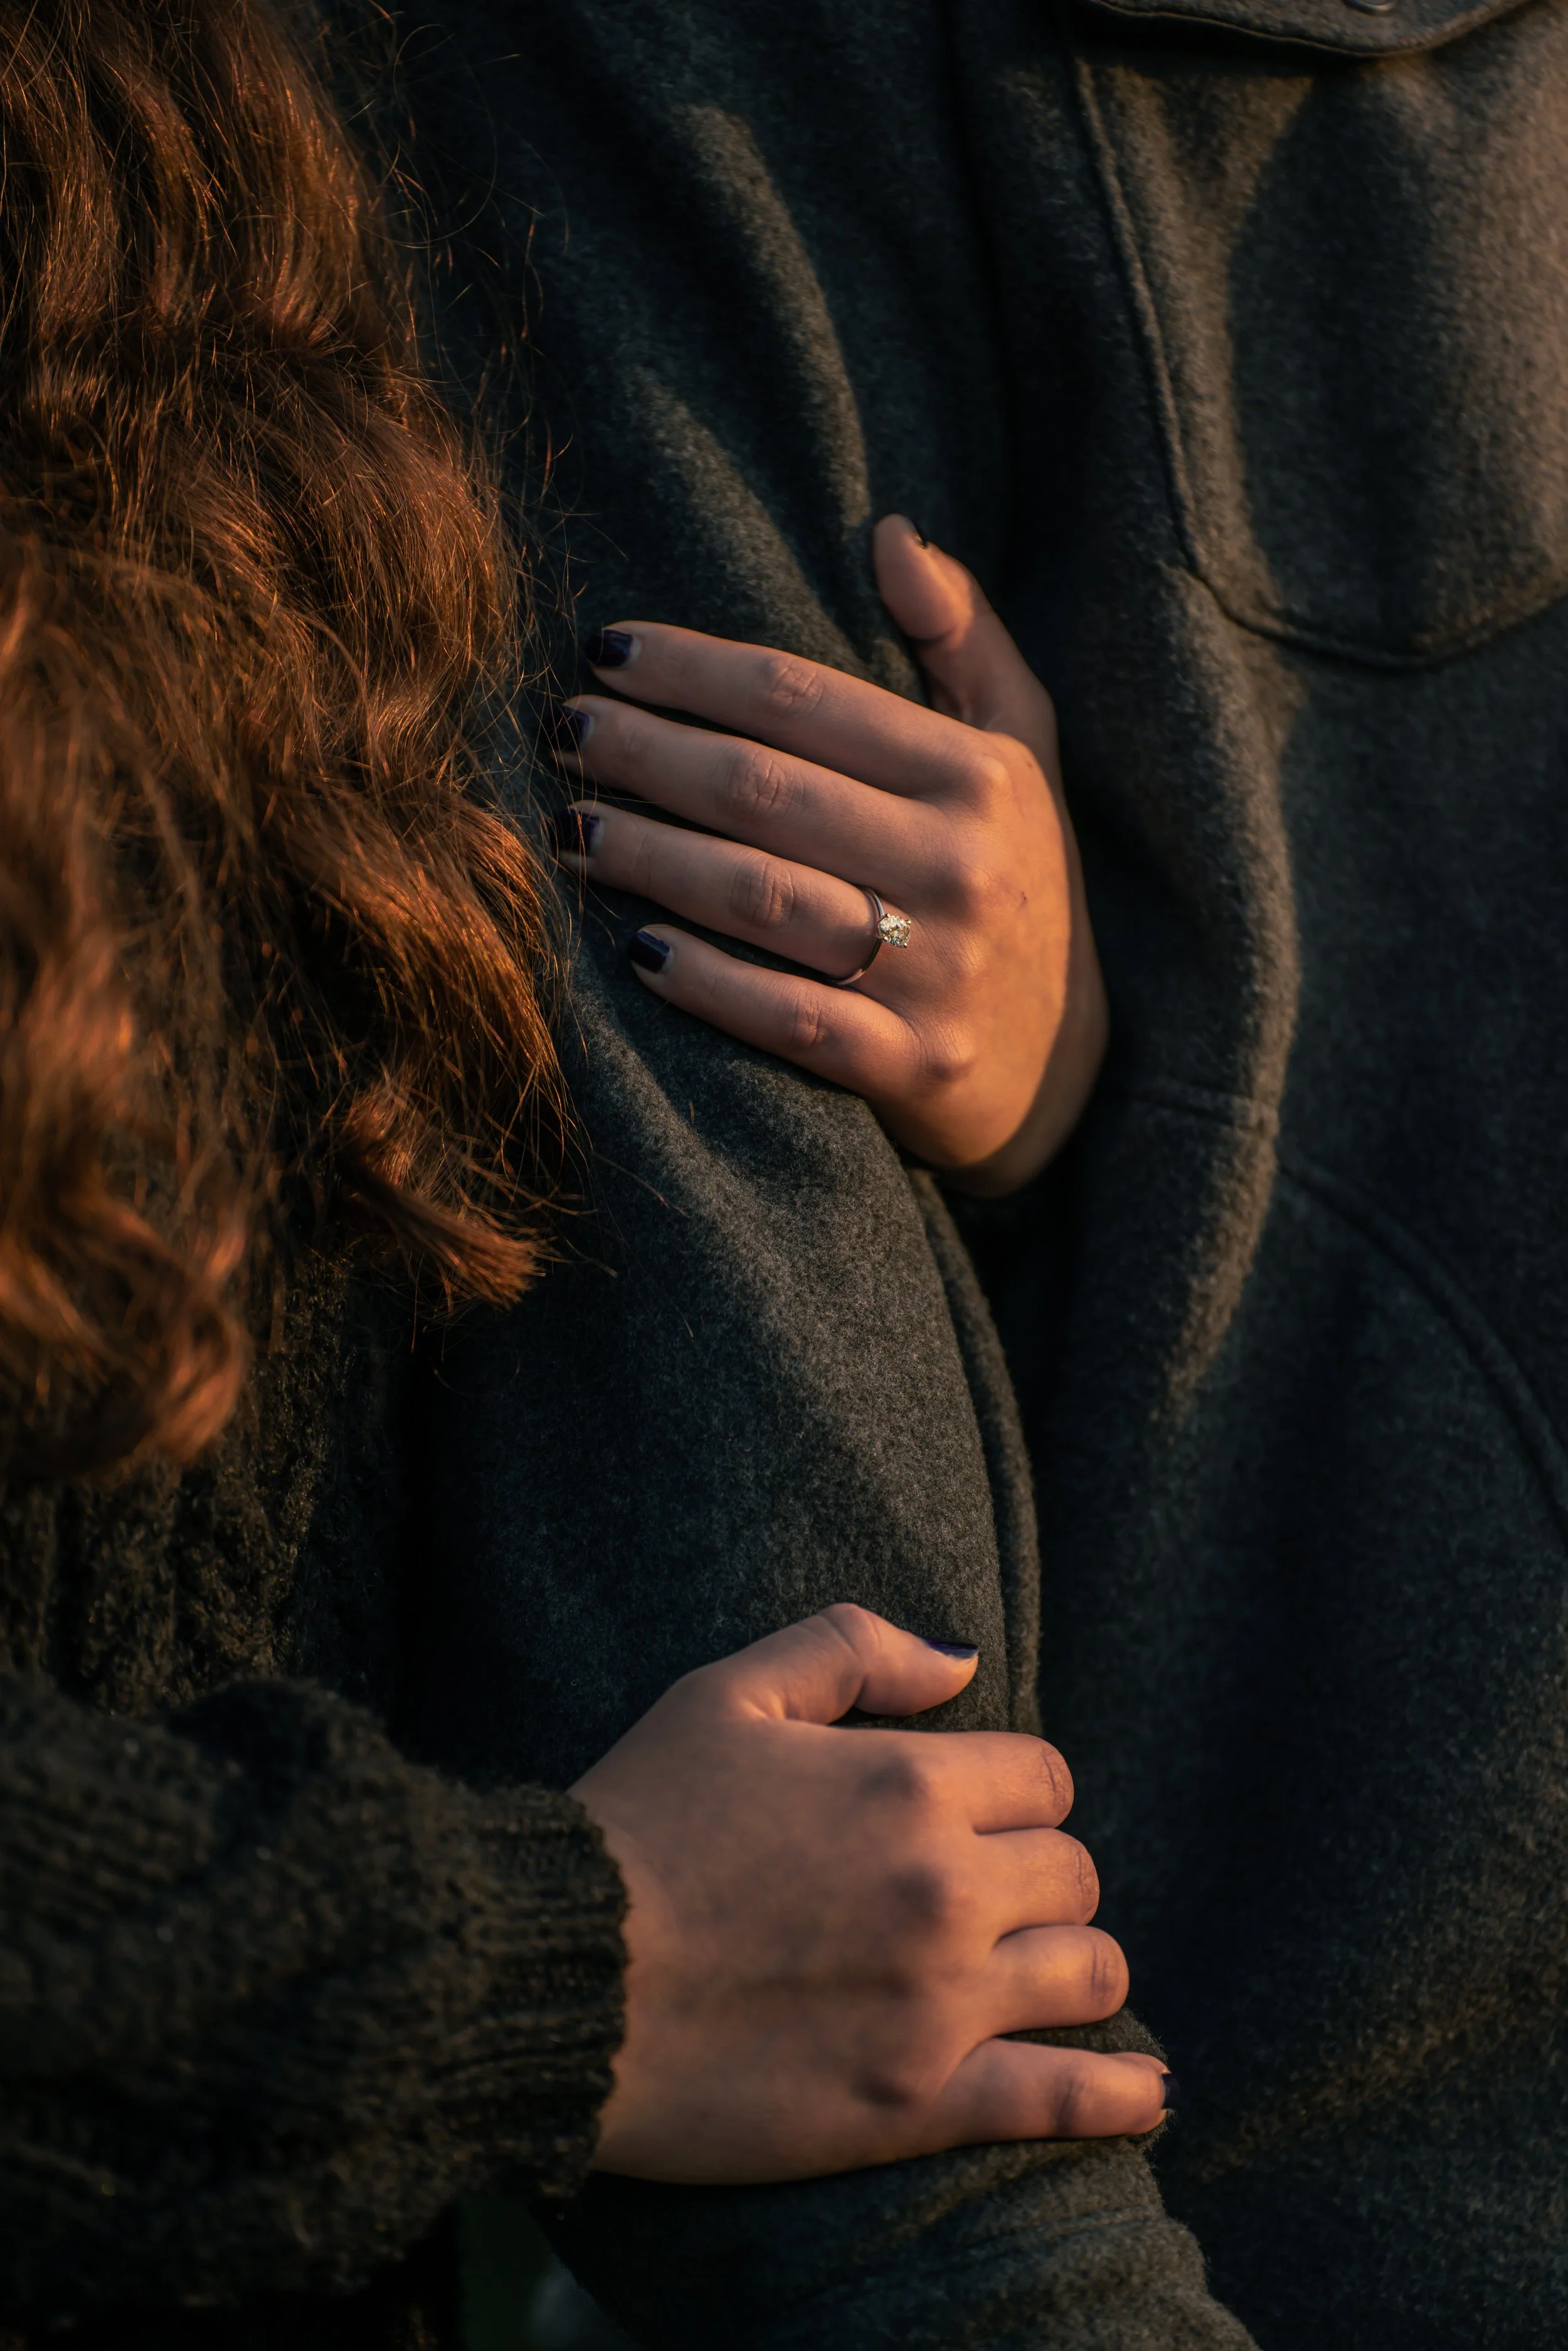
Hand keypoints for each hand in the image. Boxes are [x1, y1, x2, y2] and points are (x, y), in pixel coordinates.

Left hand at [547, 517, 1105, 1196]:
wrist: (1069, 1067)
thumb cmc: (1015, 877)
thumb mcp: (1018, 749)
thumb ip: (962, 637)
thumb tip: (890, 533)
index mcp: (978, 775)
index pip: (803, 698)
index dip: (692, 668)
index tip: (606, 648)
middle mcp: (962, 867)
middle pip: (762, 790)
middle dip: (644, 753)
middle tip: (563, 730)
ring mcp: (938, 973)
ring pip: (759, 898)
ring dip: (647, 857)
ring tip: (570, 826)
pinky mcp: (913, 1066)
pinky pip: (784, 1018)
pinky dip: (704, 982)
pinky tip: (633, 948)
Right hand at [572, 1605, 1166, 2182]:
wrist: (561, 1977)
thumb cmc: (636, 1820)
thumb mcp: (727, 1692)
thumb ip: (854, 1650)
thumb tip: (965, 1661)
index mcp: (908, 1784)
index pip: (1045, 1779)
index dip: (1014, 1792)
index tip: (973, 1816)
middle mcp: (945, 1889)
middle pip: (1074, 1873)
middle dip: (1036, 1875)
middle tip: (977, 1895)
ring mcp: (940, 2003)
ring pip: (1088, 1974)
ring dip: (1071, 1966)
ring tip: (1032, 1973)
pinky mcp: (916, 2103)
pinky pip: (1061, 2098)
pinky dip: (1117, 2097)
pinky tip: (1144, 2095)